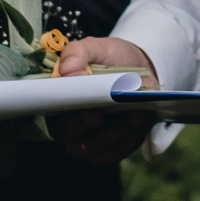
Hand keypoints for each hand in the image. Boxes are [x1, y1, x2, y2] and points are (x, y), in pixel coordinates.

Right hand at [49, 35, 163, 164]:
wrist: (138, 70)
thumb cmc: (110, 60)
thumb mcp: (96, 48)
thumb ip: (77, 52)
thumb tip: (67, 70)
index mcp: (58, 104)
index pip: (55, 119)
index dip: (70, 117)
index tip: (89, 107)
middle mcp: (69, 128)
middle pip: (73, 141)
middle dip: (91, 128)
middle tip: (104, 113)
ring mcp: (90, 142)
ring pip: (96, 149)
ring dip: (117, 132)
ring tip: (138, 113)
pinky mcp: (111, 150)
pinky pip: (116, 153)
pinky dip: (130, 139)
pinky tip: (144, 120)